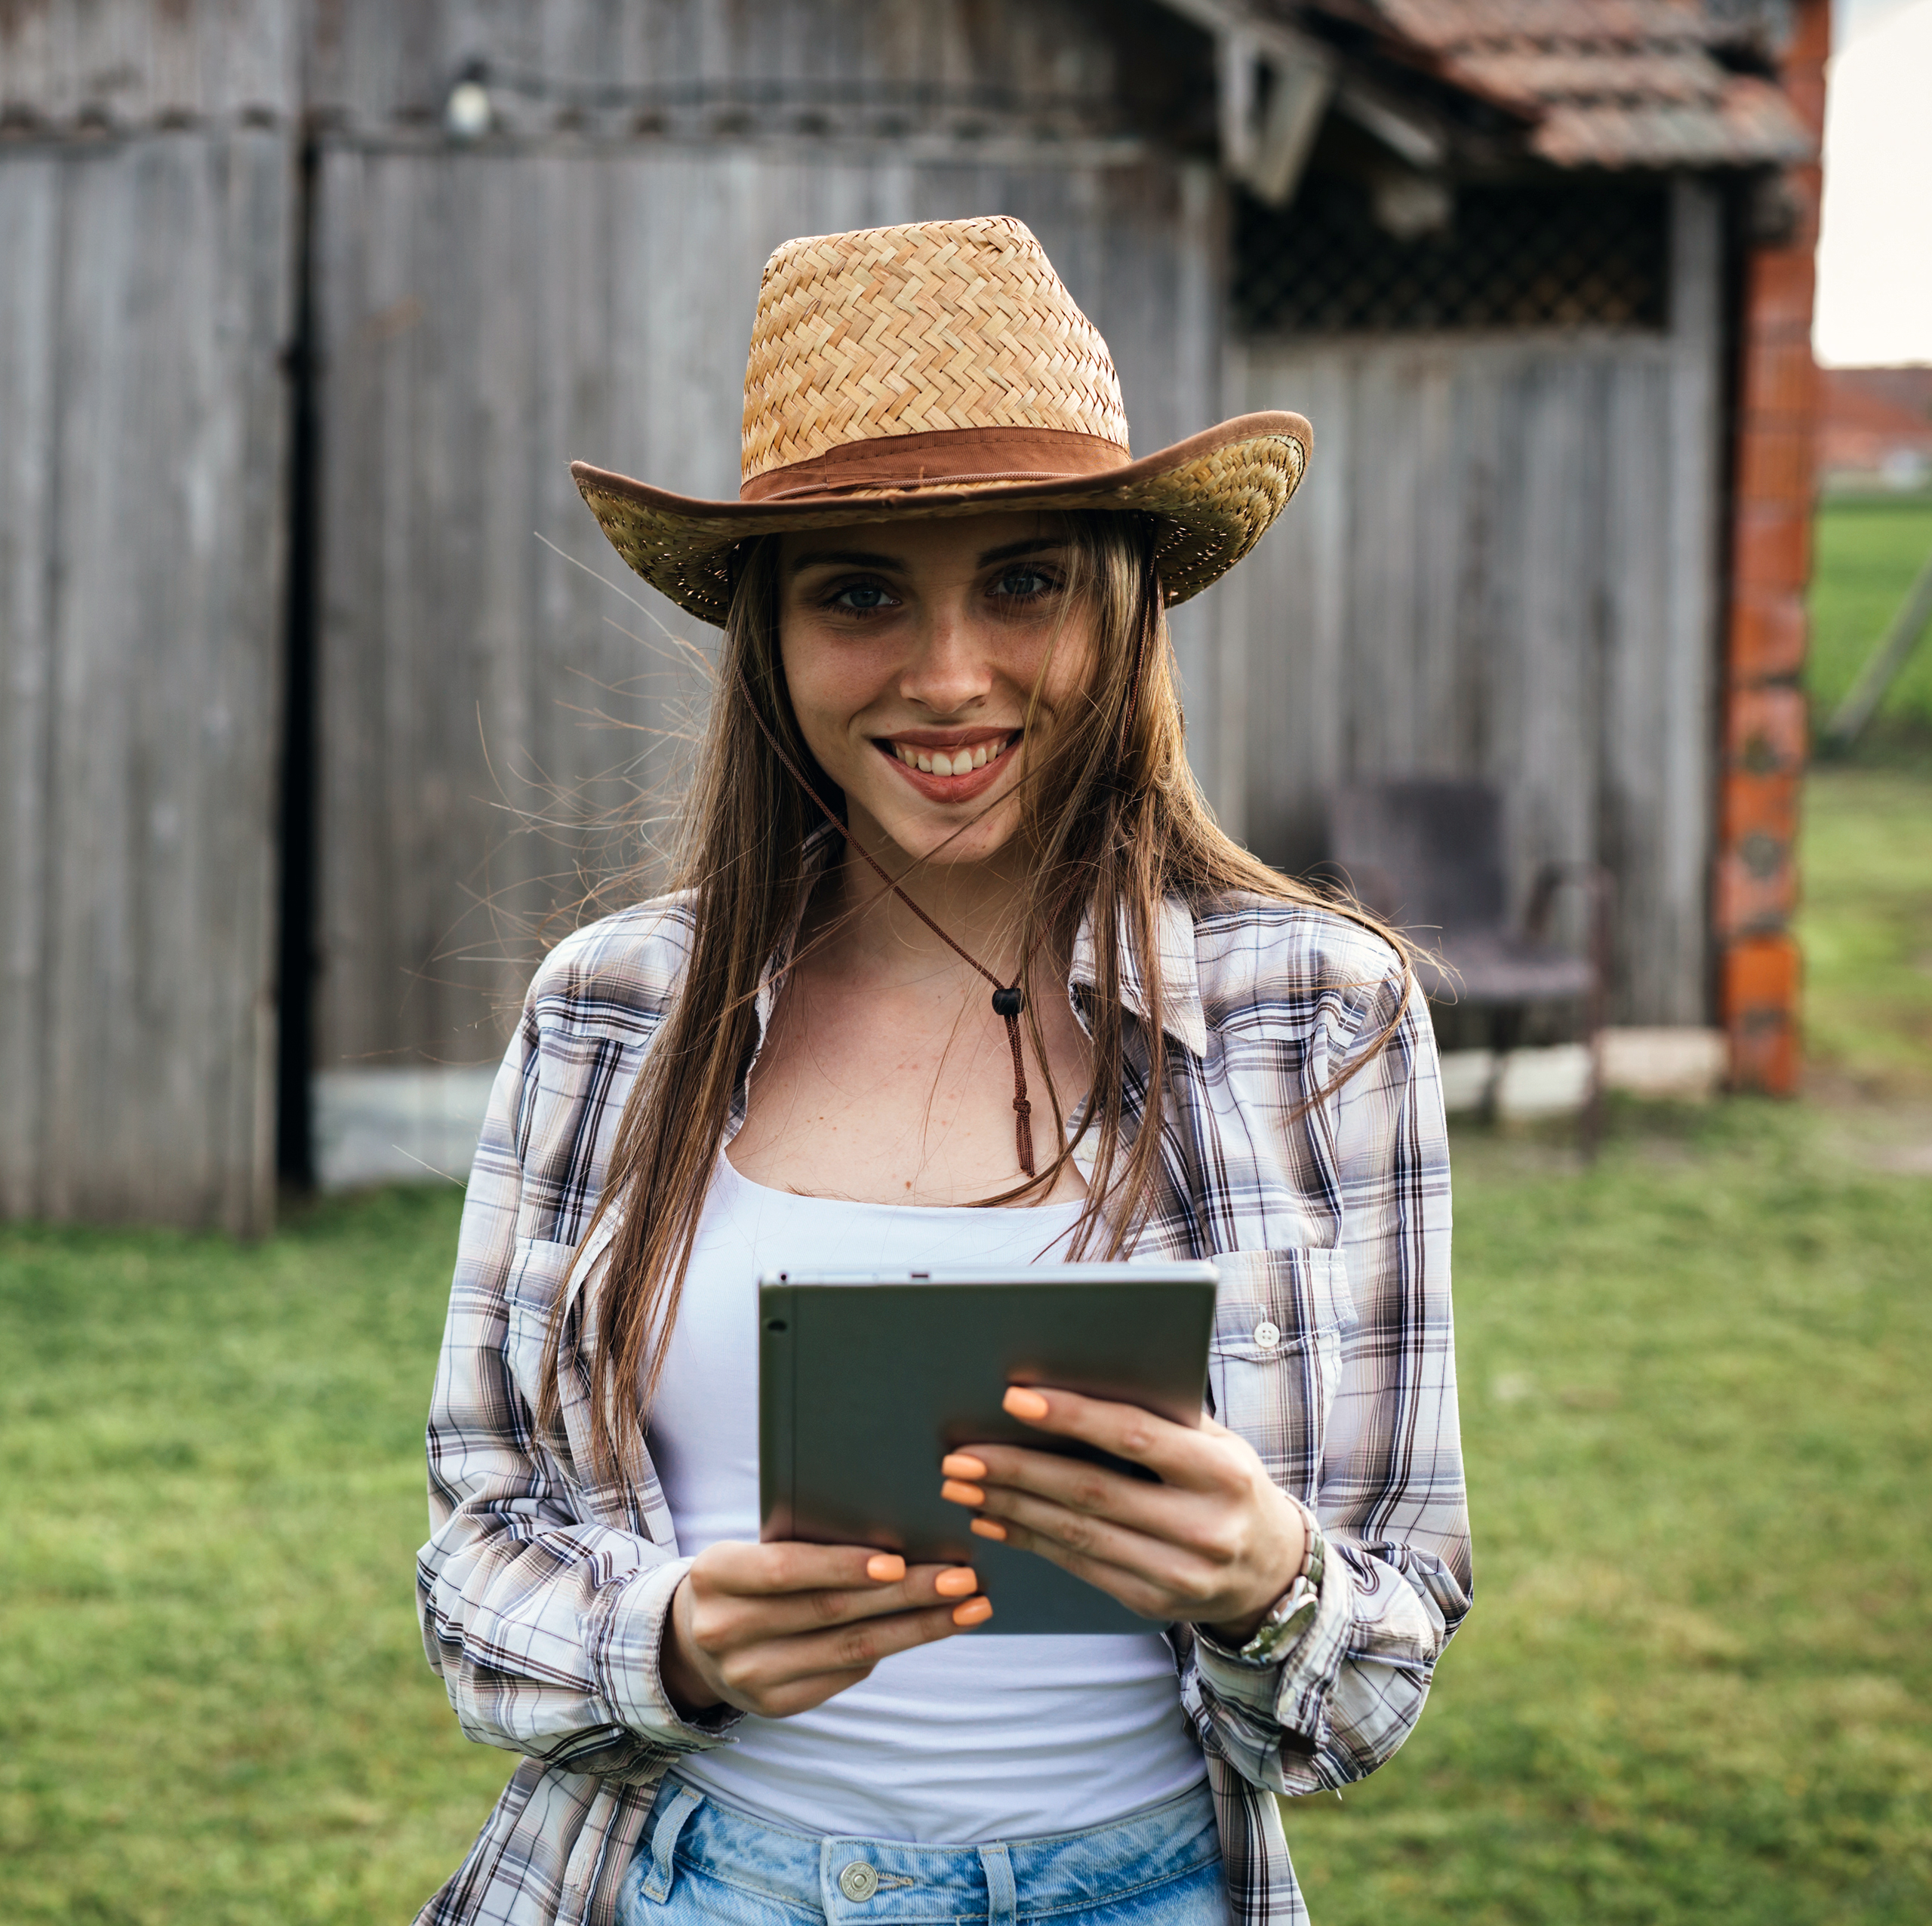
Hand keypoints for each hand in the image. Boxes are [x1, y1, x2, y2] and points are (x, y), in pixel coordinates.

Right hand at [662, 1542, 989, 1719]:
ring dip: (917, 1627)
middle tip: (962, 1578)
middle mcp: (725, 1631)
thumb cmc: (746, 1575)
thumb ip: (804, 1544)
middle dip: (905, 1594)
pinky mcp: (774, 1706)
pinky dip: (891, 1649)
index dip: (843, 1566)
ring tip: (968, 1606)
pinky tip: (929, 1629)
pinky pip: (845, 1675)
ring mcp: (748, 1677)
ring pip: (850, 1650)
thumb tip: (898, 1538)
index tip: (900, 1560)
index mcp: (716, 1575)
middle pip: (831, 1612)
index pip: (786, 1570)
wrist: (695, 1639)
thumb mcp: (753, 1549)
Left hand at [940, 1385, 1306, 1643]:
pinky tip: (993, 1518)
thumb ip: (1161, 1414)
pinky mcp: (1150, 1604)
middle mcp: (1203, 1526)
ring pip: (1075, 1534)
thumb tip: (1072, 1376)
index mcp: (1221, 1472)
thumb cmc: (1227, 1483)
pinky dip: (1028, 1540)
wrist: (1270, 1571)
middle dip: (1017, 1469)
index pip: (1133, 1436)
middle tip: (959, 1453)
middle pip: (1091, 1491)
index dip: (1071, 1416)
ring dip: (1009, 1506)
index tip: (1013, 1397)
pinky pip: (1077, 1567)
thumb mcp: (1216, 1441)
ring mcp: (1178, 1574)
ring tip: (960, 1484)